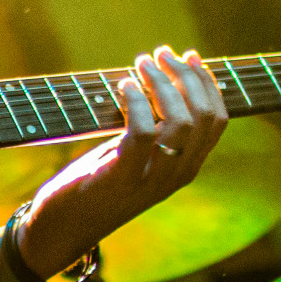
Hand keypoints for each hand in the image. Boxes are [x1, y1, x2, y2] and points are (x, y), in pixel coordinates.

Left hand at [15, 46, 228, 279]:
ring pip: (179, 122)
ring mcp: (152, 179)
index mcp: (186, 167)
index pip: (217, 120)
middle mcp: (177, 174)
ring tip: (142, 63)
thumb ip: (154, 130)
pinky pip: (142, 134)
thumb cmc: (96, 184)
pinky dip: (135, 102)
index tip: (190, 56)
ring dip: (162, 83)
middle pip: (203, 116)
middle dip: (186, 76)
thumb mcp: (134, 156)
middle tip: (161, 53)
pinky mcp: (121, 178)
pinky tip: (123, 85)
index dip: (207, 84)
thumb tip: (158, 82)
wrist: (63, 228)